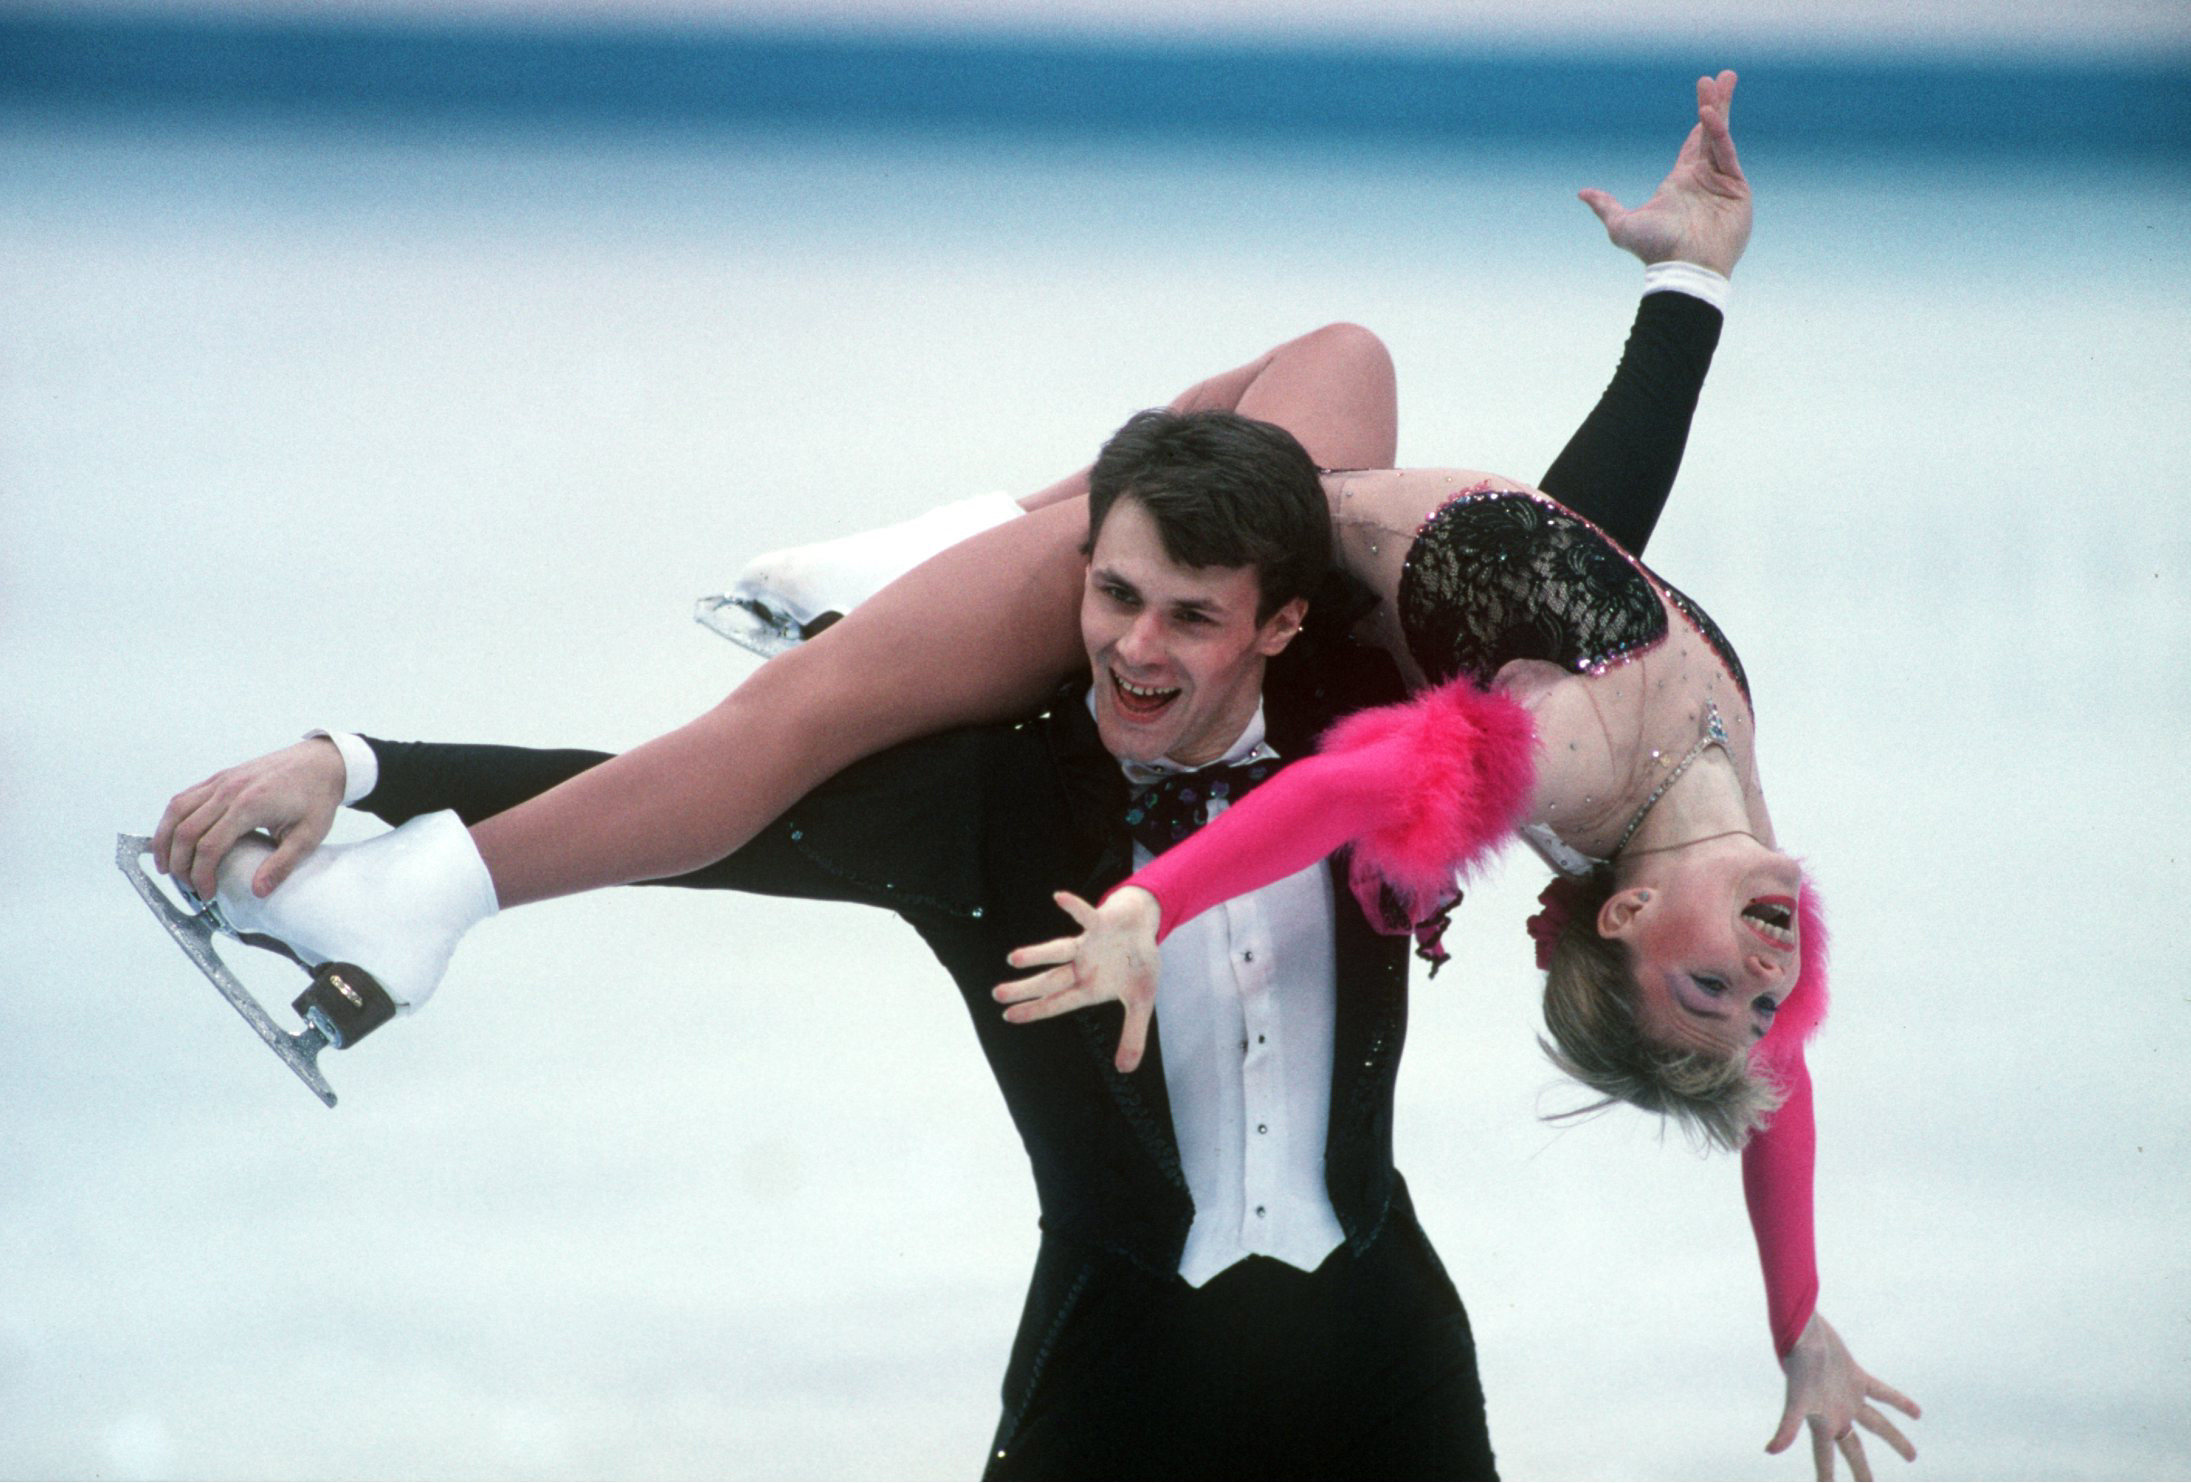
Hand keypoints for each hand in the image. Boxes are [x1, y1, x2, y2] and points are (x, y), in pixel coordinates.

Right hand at [152, 737, 347, 901]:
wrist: (322, 761)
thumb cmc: (317, 797)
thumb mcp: (309, 836)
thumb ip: (282, 865)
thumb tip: (258, 892)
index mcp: (250, 805)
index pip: (209, 846)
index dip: (201, 875)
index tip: (207, 894)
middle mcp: (228, 790)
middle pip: (185, 831)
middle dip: (179, 864)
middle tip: (187, 886)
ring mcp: (221, 780)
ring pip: (176, 811)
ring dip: (165, 840)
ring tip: (167, 867)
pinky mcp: (219, 777)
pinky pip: (184, 798)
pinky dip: (172, 820)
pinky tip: (173, 838)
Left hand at [993, 888, 1161, 1071]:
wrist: (1142, 923)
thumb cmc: (1136, 961)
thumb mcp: (1141, 1001)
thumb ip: (1133, 1035)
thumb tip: (1126, 1070)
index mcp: (1090, 986)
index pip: (1057, 1002)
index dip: (1035, 1009)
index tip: (1008, 1016)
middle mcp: (1083, 966)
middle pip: (1050, 980)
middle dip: (1025, 988)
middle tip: (996, 995)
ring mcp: (1089, 944)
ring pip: (1059, 950)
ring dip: (1038, 953)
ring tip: (1012, 958)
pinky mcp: (1101, 923)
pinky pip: (1086, 914)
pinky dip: (1074, 907)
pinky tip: (1058, 898)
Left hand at [1579, 69, 1751, 277]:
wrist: (1683, 267)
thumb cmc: (1654, 250)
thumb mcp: (1622, 225)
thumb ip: (1606, 206)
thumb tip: (1583, 193)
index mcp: (1681, 184)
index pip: (1693, 146)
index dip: (1700, 123)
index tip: (1704, 100)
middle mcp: (1703, 180)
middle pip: (1710, 133)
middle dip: (1715, 104)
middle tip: (1720, 77)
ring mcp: (1722, 183)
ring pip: (1721, 137)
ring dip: (1720, 108)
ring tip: (1723, 79)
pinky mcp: (1737, 189)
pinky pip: (1726, 154)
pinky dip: (1719, 133)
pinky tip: (1709, 114)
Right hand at [1768, 1312, 1921, 1479]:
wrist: (1803, 1334)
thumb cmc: (1798, 1366)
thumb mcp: (1795, 1400)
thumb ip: (1786, 1427)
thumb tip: (1770, 1450)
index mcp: (1822, 1423)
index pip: (1824, 1457)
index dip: (1826, 1476)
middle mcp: (1836, 1413)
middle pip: (1852, 1448)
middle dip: (1862, 1469)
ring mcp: (1848, 1397)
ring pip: (1876, 1424)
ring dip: (1894, 1439)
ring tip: (1913, 1457)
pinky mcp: (1856, 1378)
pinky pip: (1882, 1395)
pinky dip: (1899, 1403)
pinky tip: (1917, 1413)